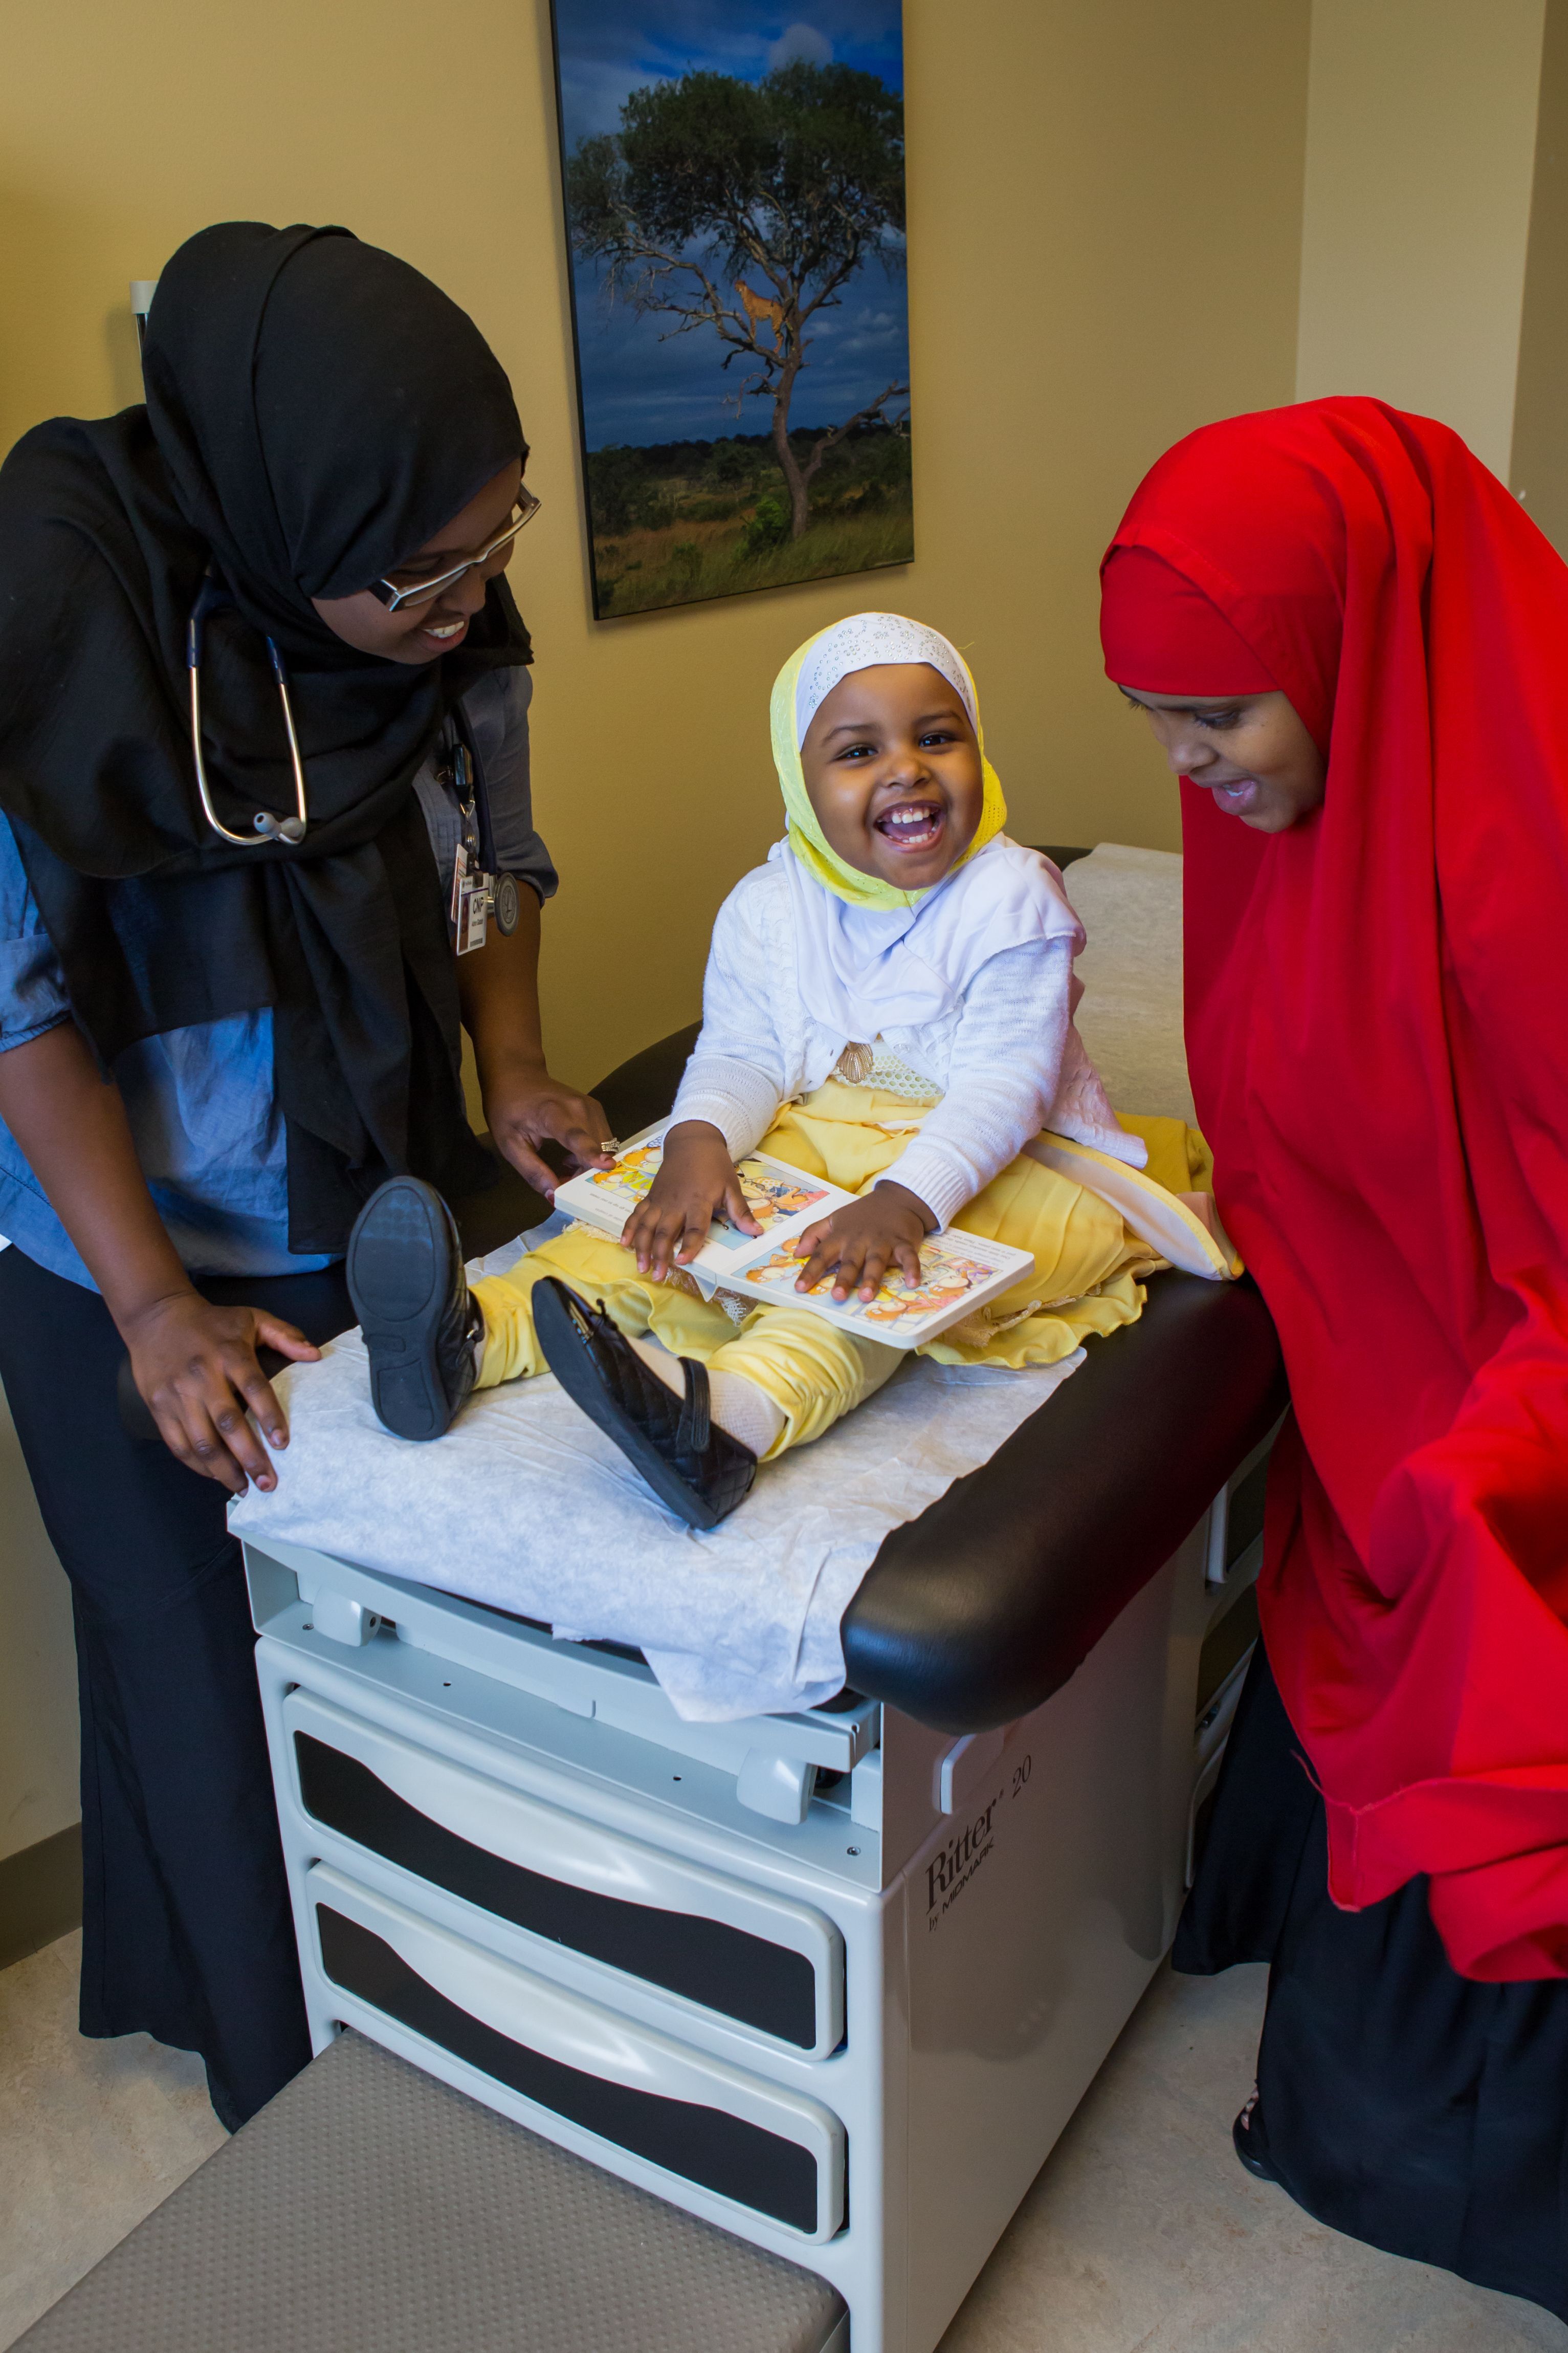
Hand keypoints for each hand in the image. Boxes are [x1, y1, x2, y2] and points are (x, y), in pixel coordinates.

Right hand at [122, 1290, 320, 1496]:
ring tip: (243, 1487)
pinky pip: (178, 1443)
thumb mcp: (251, 1319)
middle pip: (227, 1423)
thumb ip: (285, 1336)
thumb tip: (317, 1355)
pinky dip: (197, 1464)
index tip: (282, 1444)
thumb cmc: (211, 1322)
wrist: (155, 1317)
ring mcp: (177, 1394)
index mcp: (230, 1354)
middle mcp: (203, 1376)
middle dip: (249, 1457)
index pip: (254, 1388)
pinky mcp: (158, 1406)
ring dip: (223, 1469)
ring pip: (201, 1440)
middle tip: (268, 1483)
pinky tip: (214, 1475)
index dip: (269, 1417)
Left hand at [483, 1062, 615, 1196]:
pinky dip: (592, 1153)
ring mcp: (591, 1106)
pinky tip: (572, 1156)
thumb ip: (532, 1171)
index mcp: (552, 1113)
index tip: (607, 1167)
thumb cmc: (508, 1109)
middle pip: (596, 1148)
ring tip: (566, 1169)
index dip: (590, 1152)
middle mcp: (578, 1107)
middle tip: (565, 1184)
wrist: (517, 1075)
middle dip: (586, 1173)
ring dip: (590, 1165)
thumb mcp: (509, 1144)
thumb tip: (555, 1196)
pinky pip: (603, 1139)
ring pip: (604, 1146)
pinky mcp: (596, 1109)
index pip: (575, 1135)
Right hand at [622, 1121, 760, 1280]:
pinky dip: (629, 1229)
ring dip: (642, 1247)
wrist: (693, 1143)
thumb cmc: (715, 1166)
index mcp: (699, 1201)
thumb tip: (757, 1232)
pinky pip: (637, 1214)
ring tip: (641, 1267)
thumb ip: (741, 1212)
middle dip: (659, 1255)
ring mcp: (660, 1200)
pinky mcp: (651, 1197)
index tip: (682, 1262)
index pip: (694, 1228)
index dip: (689, 1245)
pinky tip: (624, 1244)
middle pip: (665, 1231)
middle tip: (657, 1276)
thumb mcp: (732, 1186)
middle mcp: (676, 1203)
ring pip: (646, 1226)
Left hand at [791, 1181, 934, 1302]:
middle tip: (837, 1297)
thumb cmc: (862, 1215)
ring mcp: (883, 1241)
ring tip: (866, 1296)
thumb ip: (814, 1234)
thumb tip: (797, 1253)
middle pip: (850, 1261)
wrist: (896, 1198)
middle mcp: (860, 1240)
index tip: (800, 1288)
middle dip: (844, 1279)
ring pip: (876, 1261)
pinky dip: (912, 1269)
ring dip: (872, 1278)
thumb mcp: (834, 1220)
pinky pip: (908, 1257)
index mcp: (841, 1236)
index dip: (811, 1271)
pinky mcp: (903, 1243)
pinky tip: (913, 1283)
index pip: (822, 1254)